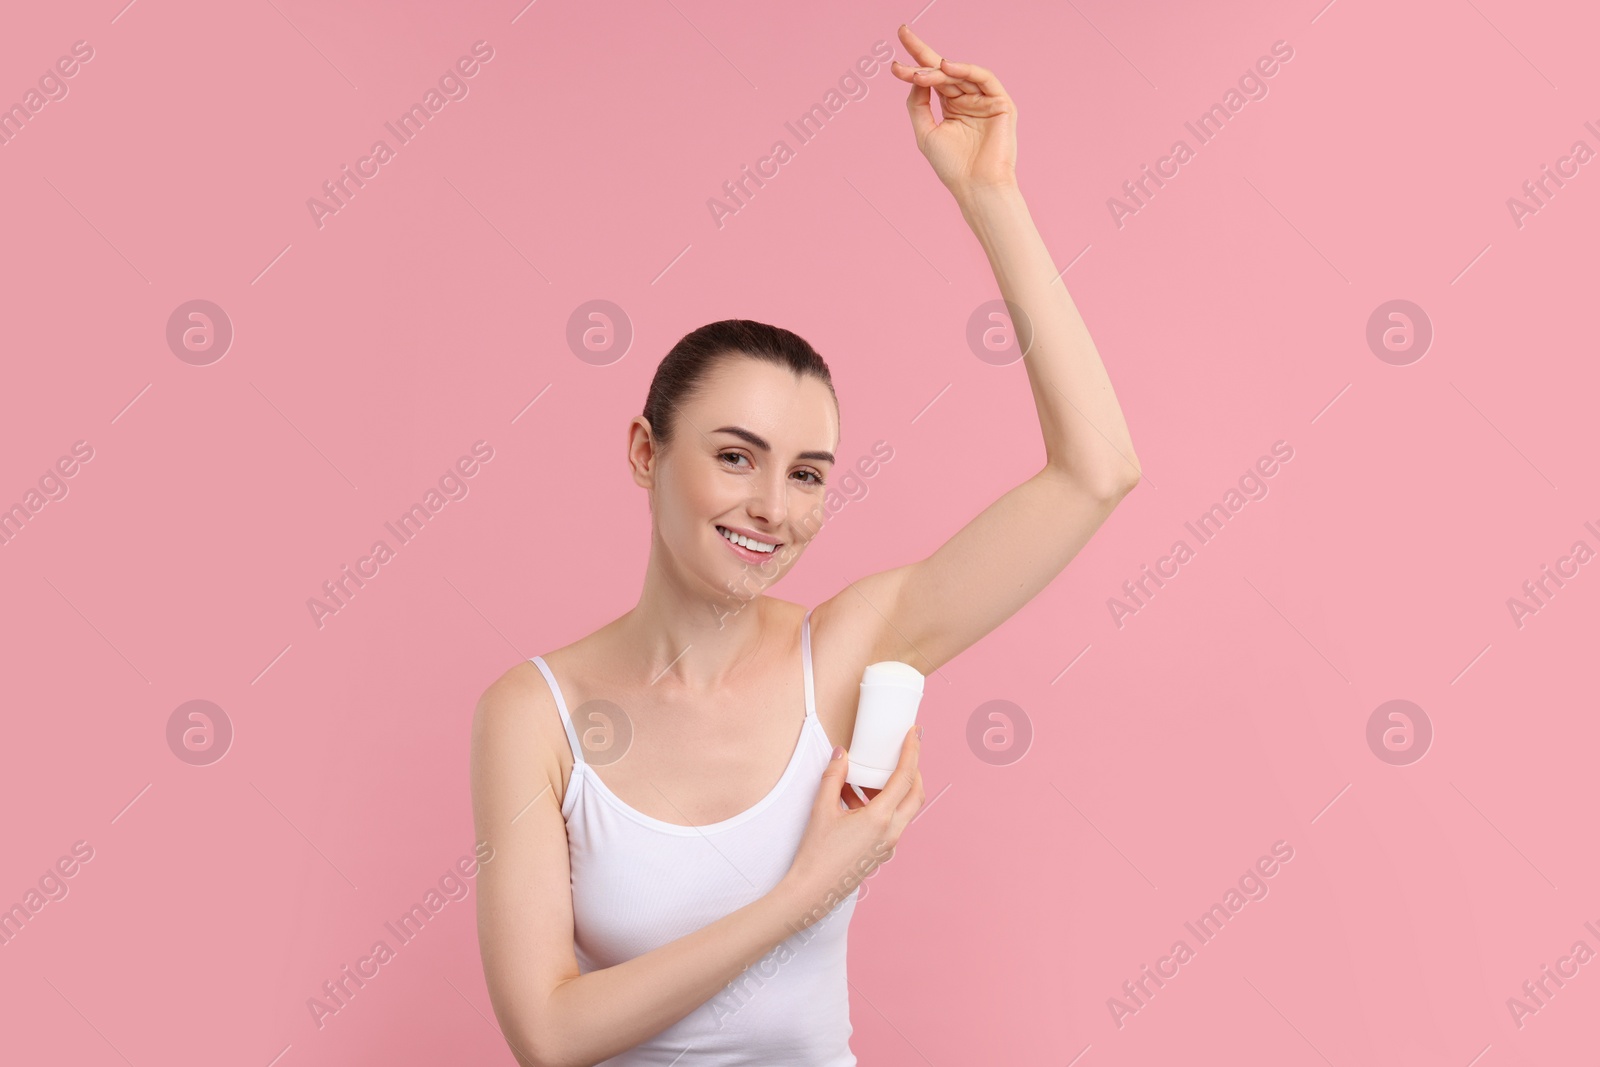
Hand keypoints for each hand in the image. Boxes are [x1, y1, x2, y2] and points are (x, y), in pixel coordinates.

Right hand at [780, 726, 924, 917]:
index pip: (905, 777)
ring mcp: (888, 845)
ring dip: (893, 789)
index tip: (914, 734)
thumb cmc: (816, 853)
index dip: (912, 752)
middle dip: (913, 770)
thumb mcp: (822, 809)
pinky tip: (855, 800)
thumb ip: (833, 777)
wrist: (812, 891)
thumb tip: (841, 754)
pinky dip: (881, 806)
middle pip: (915, 794)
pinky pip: (891, 822)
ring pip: (904, 809)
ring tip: (867, 777)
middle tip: (902, 753)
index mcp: (881, 818)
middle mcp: (892, 832)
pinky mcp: (880, 852)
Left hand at [888, 24, 1018, 198]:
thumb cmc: (952, 166)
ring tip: (919, 71)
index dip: (914, 65)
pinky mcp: (1000, 103)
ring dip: (937, 70)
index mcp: (951, 106)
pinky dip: (965, 70)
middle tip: (903, 34)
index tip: (893, 62)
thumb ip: (918, 103)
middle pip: (943, 70)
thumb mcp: (925, 132)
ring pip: (959, 74)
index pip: (932, 79)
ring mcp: (984, 100)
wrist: (975, 187)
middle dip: (922, 52)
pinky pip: (983, 78)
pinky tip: (946, 67)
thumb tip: (914, 76)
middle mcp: (968, 99)